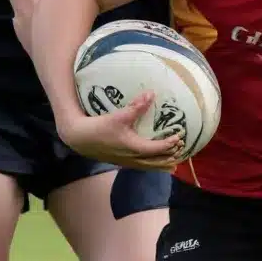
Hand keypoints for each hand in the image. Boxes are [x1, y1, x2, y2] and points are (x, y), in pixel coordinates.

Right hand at [58, 92, 184, 170]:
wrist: (80, 138)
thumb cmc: (99, 127)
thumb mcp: (119, 115)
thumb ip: (136, 106)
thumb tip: (151, 94)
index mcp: (134, 148)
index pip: (158, 149)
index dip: (170, 144)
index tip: (179, 136)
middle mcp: (133, 158)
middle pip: (157, 162)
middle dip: (170, 156)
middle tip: (181, 148)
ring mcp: (127, 162)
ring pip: (149, 167)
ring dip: (162, 163)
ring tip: (174, 162)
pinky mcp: (122, 162)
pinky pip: (142, 166)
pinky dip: (152, 165)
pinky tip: (154, 163)